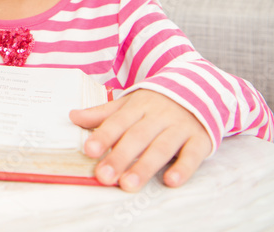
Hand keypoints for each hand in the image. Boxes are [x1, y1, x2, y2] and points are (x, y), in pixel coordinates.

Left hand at [69, 89, 212, 191]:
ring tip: (129, 184)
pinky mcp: (200, 140)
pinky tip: (170, 181)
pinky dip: (182, 169)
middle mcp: (158, 116)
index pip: (118, 121)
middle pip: (137, 137)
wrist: (200, 89)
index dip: (104, 136)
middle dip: (120, 157)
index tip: (89, 151)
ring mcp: (180, 127)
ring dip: (145, 167)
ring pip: (161, 148)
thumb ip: (104, 113)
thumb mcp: (130, 103)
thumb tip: (73, 116)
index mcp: (138, 106)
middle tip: (104, 176)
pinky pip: (192, 155)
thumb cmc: (156, 103)